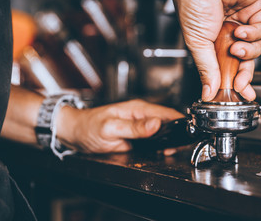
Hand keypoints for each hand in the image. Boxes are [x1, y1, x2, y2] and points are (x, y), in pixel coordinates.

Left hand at [56, 99, 183, 152]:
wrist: (74, 134)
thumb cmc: (88, 127)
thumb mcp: (111, 128)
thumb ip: (134, 127)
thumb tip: (156, 124)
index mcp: (137, 109)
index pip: (166, 113)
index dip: (179, 122)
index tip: (186, 133)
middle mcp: (141, 116)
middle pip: (167, 123)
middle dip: (176, 134)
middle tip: (178, 147)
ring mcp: (139, 126)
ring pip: (162, 132)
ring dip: (169, 141)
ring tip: (172, 150)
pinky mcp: (136, 136)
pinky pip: (153, 140)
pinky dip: (160, 146)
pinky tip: (162, 152)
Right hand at [172, 0, 260, 100]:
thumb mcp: (196, 42)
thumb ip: (206, 68)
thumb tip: (208, 91)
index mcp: (211, 41)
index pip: (226, 66)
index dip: (233, 82)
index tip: (238, 95)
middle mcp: (228, 32)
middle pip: (244, 61)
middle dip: (244, 74)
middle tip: (242, 84)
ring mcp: (243, 21)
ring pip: (256, 48)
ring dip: (247, 51)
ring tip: (235, 46)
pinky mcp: (256, 9)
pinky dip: (254, 33)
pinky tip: (241, 30)